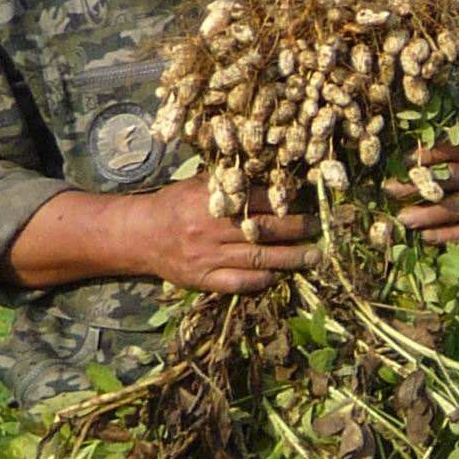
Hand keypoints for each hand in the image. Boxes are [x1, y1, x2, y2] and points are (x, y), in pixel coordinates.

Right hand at [128, 177, 316, 294]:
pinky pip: (239, 283)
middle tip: (320, 228)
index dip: (286, 201)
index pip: (258, 200)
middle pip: (265, 230)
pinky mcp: (202, 280)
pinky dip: (262, 280)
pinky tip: (279, 275)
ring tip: (314, 256)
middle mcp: (211, 229)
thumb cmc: (174, 205)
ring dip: (291, 258)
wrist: (139, 235)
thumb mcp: (198, 185)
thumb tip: (270, 176)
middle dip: (298, 229)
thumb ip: (230, 183)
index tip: (308, 201)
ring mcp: (207, 257)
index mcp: (211, 201)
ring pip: (258, 258)